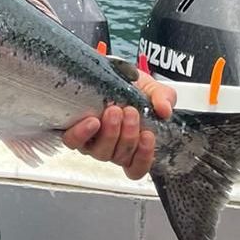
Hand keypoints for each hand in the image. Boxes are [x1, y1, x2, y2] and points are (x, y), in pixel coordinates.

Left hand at [62, 74, 176, 179]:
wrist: (109, 70)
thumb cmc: (131, 86)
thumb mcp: (152, 90)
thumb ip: (164, 99)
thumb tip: (165, 110)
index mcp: (131, 145)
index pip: (137, 168)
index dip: (144, 158)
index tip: (148, 135)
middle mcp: (110, 147)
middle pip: (120, 158)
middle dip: (129, 135)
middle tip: (131, 112)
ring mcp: (91, 142)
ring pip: (100, 152)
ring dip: (110, 133)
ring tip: (115, 110)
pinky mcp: (74, 131)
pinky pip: (74, 141)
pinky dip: (83, 133)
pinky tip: (92, 121)